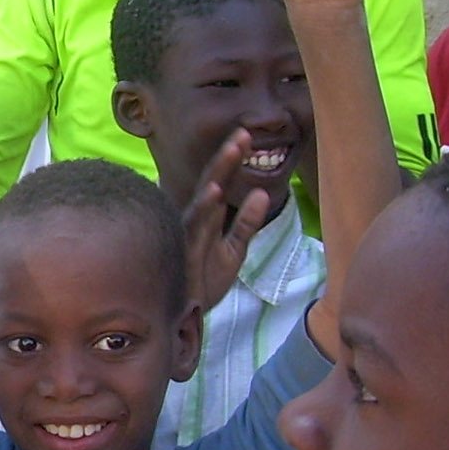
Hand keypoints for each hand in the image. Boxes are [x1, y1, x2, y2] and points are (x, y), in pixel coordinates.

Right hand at [182, 130, 272, 311]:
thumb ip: (247, 223)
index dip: (231, 159)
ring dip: (220, 172)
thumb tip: (263, 193)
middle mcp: (194, 220)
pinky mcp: (185, 250)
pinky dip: (204, 206)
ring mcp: (188, 233)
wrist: (186, 317)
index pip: (219, 181)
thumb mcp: (234, 250)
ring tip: (234, 150)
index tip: (245, 134)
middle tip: (243, 132)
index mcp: (206, 217)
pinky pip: (196, 226)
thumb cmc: (205, 281)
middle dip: (227, 157)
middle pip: (211, 181)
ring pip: (205, 196)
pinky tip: (215, 190)